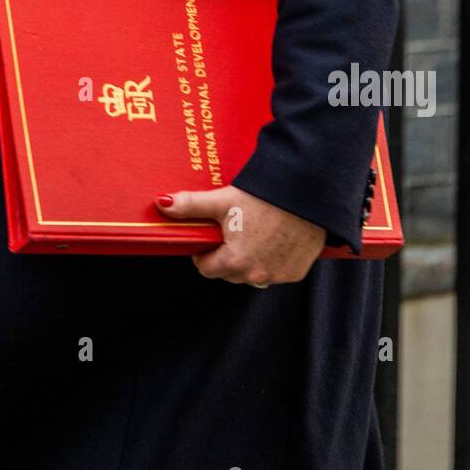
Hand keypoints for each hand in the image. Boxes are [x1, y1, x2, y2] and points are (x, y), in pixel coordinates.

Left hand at [154, 185, 325, 285]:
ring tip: (255, 232)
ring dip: (250, 259)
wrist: (307, 194)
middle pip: (229, 273)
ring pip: (252, 274)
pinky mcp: (297, 272)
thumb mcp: (223, 200)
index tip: (212, 234)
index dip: (204, 251)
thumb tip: (162, 204)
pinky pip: (276, 271)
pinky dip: (273, 259)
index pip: (206, 268)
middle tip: (234, 229)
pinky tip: (275, 238)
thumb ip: (190, 205)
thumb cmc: (264, 197)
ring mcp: (278, 276)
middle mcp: (256, 275)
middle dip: (227, 255)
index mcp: (234, 262)